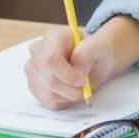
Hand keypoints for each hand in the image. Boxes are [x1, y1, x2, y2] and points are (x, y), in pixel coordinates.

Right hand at [24, 16, 138, 109]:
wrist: (100, 56)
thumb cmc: (102, 48)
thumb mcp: (103, 45)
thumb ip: (91, 51)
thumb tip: (78, 65)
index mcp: (53, 36)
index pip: (49, 58)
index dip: (65, 73)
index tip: (82, 81)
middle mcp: (38, 51)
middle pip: (45, 78)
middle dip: (68, 88)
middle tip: (85, 88)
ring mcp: (34, 69)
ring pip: (44, 92)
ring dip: (66, 96)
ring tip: (82, 87)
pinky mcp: (36, 84)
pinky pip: (46, 101)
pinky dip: (62, 101)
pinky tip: (73, 92)